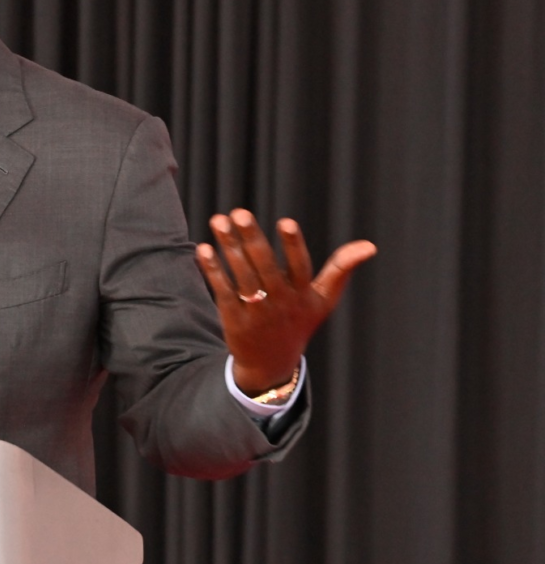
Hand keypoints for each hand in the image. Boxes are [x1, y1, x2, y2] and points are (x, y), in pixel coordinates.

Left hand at [194, 209, 376, 395]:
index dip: (294, 246)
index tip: (286, 222)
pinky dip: (213, 270)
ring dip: (229, 247)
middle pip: (266, 267)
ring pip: (242, 275)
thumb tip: (370, 246)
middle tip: (240, 213)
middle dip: (252, 239)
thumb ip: (341, 270)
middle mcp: (281, 303)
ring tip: (219, 221)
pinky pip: (223, 290)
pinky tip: (204, 249)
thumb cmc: (299, 321)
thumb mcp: (324, 300)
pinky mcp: (234, 318)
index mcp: (305, 295)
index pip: (300, 267)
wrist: (271, 363)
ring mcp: (257, 312)